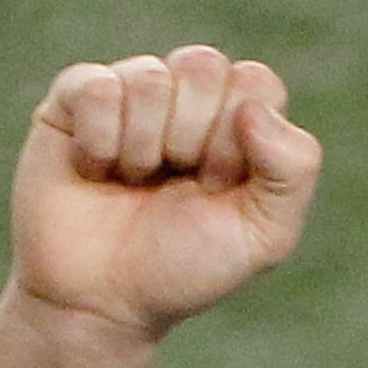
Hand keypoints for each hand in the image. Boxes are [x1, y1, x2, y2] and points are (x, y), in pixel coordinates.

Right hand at [11, 45, 322, 340]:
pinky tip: (96, 171)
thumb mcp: (264, 236)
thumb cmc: (186, 268)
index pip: (256, 83)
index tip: (219, 188)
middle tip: (176, 186)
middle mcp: (186, 97)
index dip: (239, 140)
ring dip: (145, 148)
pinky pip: (98, 87)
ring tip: (133, 183)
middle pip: (204, 66)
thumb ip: (293, 171)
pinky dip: (101, 141)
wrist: (102, 301)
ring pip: (151, 78)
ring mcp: (130, 93)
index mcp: (238, 121)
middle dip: (193, 139)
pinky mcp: (75, 97)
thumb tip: (255, 109)